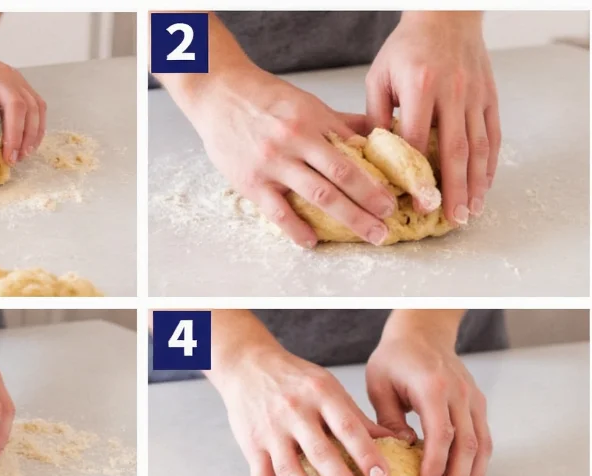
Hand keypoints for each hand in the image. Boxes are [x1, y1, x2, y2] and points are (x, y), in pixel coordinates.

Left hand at [0, 41, 45, 165]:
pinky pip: (38, 107)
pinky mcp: (24, 86)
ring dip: (30, 135)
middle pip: (16, 106)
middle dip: (15, 136)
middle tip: (10, 160)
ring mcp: (16, 79)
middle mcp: (1, 74)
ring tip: (21, 157)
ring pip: (32, 107)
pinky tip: (30, 145)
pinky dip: (38, 128)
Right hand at [177, 64, 397, 247]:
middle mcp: (297, 141)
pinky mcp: (251, 182)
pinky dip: (297, 230)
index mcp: (314, 120)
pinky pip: (279, 212)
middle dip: (373, 201)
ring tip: (370, 233)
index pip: (355, 150)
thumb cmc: (262, 98)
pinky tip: (312, 241)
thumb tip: (378, 133)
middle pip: (345, 176)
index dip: (379, 172)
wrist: (218, 93)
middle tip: (391, 220)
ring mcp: (273, 163)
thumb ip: (338, 122)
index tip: (398, 191)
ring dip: (351, 217)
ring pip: (320, 195)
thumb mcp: (305, 103)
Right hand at [211, 341, 392, 475]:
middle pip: (320, 451)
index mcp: (319, 394)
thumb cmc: (294, 378)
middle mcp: (294, 411)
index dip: (365, 452)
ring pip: (289, 468)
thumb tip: (397, 440)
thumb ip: (355, 416)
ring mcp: (270, 430)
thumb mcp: (327, 387)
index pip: (346, 426)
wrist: (247, 364)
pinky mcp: (251, 445)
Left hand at [366, 11, 499, 221]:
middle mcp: (452, 92)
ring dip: (476, 182)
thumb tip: (373, 157)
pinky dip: (490, 163)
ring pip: (478, 146)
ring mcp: (475, 95)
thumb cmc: (405, 48)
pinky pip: (492, 134)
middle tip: (452, 218)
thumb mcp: (379, 77)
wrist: (445, 17)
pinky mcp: (489, 96)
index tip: (414, 201)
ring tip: (471, 211)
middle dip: (454, 189)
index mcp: (420, 87)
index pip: (418, 140)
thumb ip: (376, 116)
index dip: (417, 174)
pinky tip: (485, 185)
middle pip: (454, 150)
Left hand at [366, 313, 491, 475]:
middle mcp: (460, 394)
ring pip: (482, 447)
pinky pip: (484, 441)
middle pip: (467, 446)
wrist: (423, 333)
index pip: (441, 433)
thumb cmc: (394, 358)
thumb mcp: (379, 384)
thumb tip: (401, 451)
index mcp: (433, 387)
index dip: (435, 465)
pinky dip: (478, 467)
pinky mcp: (477, 405)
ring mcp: (473, 400)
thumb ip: (389, 418)